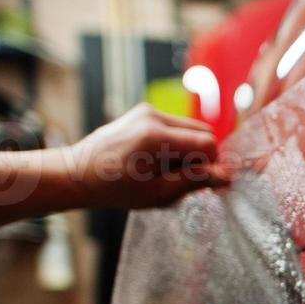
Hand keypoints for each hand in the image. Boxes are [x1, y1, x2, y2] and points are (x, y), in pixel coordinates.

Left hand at [58, 104, 237, 209]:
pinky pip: (176, 126)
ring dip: (189, 150)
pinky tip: (158, 160)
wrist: (78, 173)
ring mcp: (147, 110)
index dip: (212, 165)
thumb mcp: (159, 193)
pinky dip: (177, 144)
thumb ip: (195, 180)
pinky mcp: (144, 111)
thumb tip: (226, 176)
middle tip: (183, 179)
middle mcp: (153, 116)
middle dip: (202, 157)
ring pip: (192, 128)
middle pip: (203, 131)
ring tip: (167, 170)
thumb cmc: (115, 189)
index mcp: (156, 136)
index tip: (204, 184)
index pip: (208, 143)